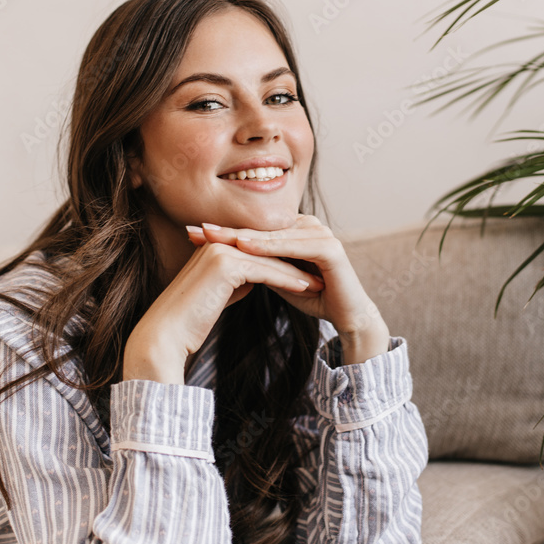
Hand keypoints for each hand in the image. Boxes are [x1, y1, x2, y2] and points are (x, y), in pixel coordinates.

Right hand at [122, 234, 324, 382]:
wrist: (164, 337)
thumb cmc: (188, 323)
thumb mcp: (216, 296)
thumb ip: (234, 283)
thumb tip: (252, 281)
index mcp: (212, 247)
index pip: (256, 250)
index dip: (282, 260)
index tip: (305, 271)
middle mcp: (216, 243)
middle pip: (265, 251)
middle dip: (293, 262)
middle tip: (318, 272)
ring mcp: (220, 251)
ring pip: (268, 259)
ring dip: (296, 271)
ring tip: (318, 282)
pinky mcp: (225, 265)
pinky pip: (265, 271)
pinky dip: (287, 279)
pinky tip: (305, 288)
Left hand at [186, 215, 389, 358]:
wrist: (348, 317)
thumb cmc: (314, 298)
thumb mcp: (277, 278)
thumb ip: (258, 265)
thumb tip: (226, 260)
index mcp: (297, 230)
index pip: (256, 229)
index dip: (226, 232)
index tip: (194, 235)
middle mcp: (309, 226)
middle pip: (261, 228)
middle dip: (228, 230)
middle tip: (196, 230)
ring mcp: (321, 234)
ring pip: (274, 235)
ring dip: (243, 236)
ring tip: (215, 237)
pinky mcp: (330, 249)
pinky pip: (294, 245)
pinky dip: (268, 246)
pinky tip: (245, 246)